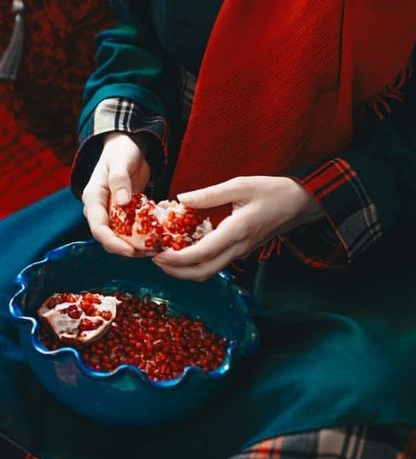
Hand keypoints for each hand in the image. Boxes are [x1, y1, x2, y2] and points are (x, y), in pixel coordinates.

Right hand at [82, 132, 150, 256]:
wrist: (126, 146)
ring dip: (136, 246)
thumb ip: (120, 180)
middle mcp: (98, 209)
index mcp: (93, 198)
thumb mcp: (121, 161)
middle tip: (150, 253)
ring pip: (119, 237)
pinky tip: (158, 239)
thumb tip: (122, 202)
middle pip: (108, 238)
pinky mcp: (123, 214)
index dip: (113, 243)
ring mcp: (110, 213)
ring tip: (156, 249)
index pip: (98, 228)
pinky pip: (130, 231)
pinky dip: (142, 237)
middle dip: (127, 249)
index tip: (131, 251)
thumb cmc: (122, 151)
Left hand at [152, 176, 322, 280]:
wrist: (302, 203)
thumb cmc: (274, 191)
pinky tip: (185, 250)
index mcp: (236, 232)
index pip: (201, 254)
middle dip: (176, 272)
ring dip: (185, 270)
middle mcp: (238, 248)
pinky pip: (216, 264)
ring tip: (166, 257)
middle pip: (203, 273)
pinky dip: (197, 263)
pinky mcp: (242, 251)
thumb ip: (209, 195)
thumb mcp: (241, 185)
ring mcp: (241, 252)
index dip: (176, 259)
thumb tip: (181, 199)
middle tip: (155, 259)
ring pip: (209, 272)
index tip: (158, 254)